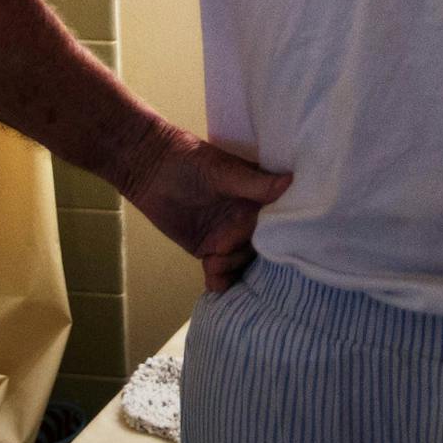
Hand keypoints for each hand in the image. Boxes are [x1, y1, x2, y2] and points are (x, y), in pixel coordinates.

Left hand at [120, 125, 291, 293]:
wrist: (150, 170)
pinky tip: (213, 282)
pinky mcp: (208, 249)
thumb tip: (292, 181)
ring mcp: (229, 236)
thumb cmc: (190, 161)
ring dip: (231, 270)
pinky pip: (221, 271)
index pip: (276, 224)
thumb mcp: (224, 171)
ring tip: (211, 263)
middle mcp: (249, 219)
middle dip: (244, 256)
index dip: (272, 237)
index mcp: (260, 198)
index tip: (258, 242)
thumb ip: (256, 183)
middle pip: (260, 249)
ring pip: (242, 263)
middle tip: (222, 250)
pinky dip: (221, 281)